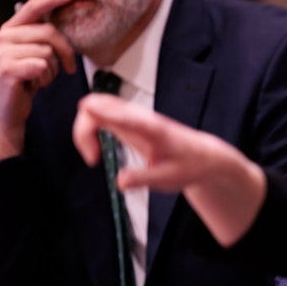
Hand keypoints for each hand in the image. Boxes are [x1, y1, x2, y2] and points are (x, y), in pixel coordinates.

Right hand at [0, 0, 76, 162]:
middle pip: (49, 32)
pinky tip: (35, 85)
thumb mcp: (36, 53)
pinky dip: (46, 78)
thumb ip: (44, 37)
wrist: (9, 110)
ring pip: (48, 52)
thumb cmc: (27, 80)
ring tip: (41, 78)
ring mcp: (3, 52)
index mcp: (11, 29)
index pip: (33, 7)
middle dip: (66, 52)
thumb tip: (67, 15)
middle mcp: (4, 36)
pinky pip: (42, 66)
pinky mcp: (7, 68)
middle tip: (69, 68)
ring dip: (53, 70)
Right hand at [73, 94, 266, 246]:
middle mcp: (141, 117)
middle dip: (83, 128)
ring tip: (94, 156)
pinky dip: (89, 128)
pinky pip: (101, 112)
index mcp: (152, 129)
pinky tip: (96, 150)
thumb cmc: (188, 165)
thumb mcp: (166, 179)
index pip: (123, 114)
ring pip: (98, 105)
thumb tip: (119, 181)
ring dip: (85, 129)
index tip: (88, 124)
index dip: (101, 112)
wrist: (203, 156)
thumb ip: (143, 179)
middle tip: (92, 158)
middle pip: (99, 104)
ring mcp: (134, 115)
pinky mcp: (129, 119)